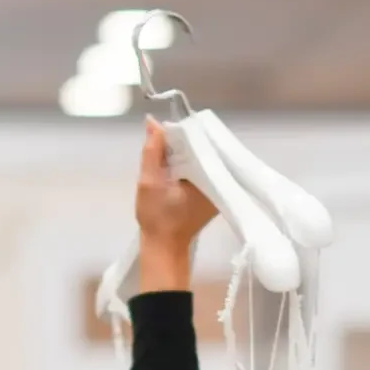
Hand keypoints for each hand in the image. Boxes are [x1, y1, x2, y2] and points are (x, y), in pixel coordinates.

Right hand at [135, 117, 214, 292]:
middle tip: (164, 143)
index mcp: (210, 175)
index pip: (203, 141)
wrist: (164, 248)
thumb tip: (153, 122)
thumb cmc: (157, 218)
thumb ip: (152, 151)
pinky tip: (175, 165)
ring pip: (202, 157)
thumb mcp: (149, 181)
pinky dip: (188, 165)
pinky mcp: (211, 193)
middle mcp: (220, 179)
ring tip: (167, 153)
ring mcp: (218, 187)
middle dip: (184, 142)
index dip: (184, 132)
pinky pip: (201, 169)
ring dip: (185, 153)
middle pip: (204, 148)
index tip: (167, 133)